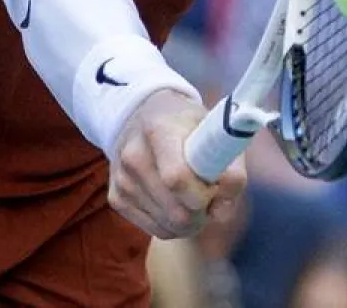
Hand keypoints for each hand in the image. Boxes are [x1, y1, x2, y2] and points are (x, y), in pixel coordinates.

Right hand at [109, 89, 245, 239]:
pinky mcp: (116, 198)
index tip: (215, 188)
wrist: (143, 116)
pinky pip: (156, 230)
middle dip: (202, 212)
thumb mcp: (214, 131)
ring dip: (190, 221)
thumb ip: (230, 168)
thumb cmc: (186, 125)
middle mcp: (133, 155)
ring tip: (193, 196)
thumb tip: (221, 211)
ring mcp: (121, 179)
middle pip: (176, 212)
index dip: (203, 195)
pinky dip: (174, 225)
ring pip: (168, 226)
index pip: (177, 178)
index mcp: (159, 130)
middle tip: (209, 195)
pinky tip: (176, 202)